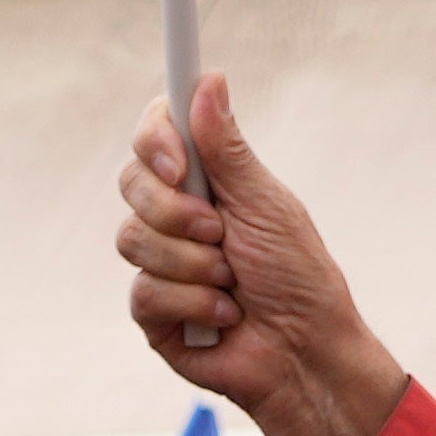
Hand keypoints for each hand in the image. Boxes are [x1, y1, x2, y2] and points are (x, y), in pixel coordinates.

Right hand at [117, 81, 413, 435]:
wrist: (303, 354)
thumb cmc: (297, 278)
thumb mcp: (266, 203)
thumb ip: (227, 149)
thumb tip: (209, 81)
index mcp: (205, 179)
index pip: (156, 134)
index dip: (155, 138)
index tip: (180, 162)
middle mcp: (176, 214)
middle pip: (132, 181)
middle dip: (178, 212)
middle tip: (221, 233)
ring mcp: (160, 261)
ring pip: (134, 239)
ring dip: (194, 265)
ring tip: (232, 283)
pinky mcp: (152, 310)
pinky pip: (144, 291)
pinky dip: (192, 304)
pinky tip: (223, 317)